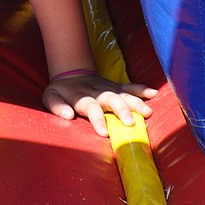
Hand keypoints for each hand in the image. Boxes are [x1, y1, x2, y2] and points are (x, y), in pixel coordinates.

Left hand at [42, 71, 156, 136]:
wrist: (70, 72)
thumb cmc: (61, 90)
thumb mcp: (50, 96)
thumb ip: (56, 106)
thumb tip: (67, 115)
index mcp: (83, 98)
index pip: (91, 109)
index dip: (97, 120)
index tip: (104, 133)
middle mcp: (99, 93)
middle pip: (112, 100)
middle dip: (122, 111)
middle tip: (131, 124)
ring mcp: (109, 89)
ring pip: (124, 94)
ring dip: (136, 102)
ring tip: (148, 112)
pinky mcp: (116, 87)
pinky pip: (130, 87)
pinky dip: (141, 89)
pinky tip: (153, 93)